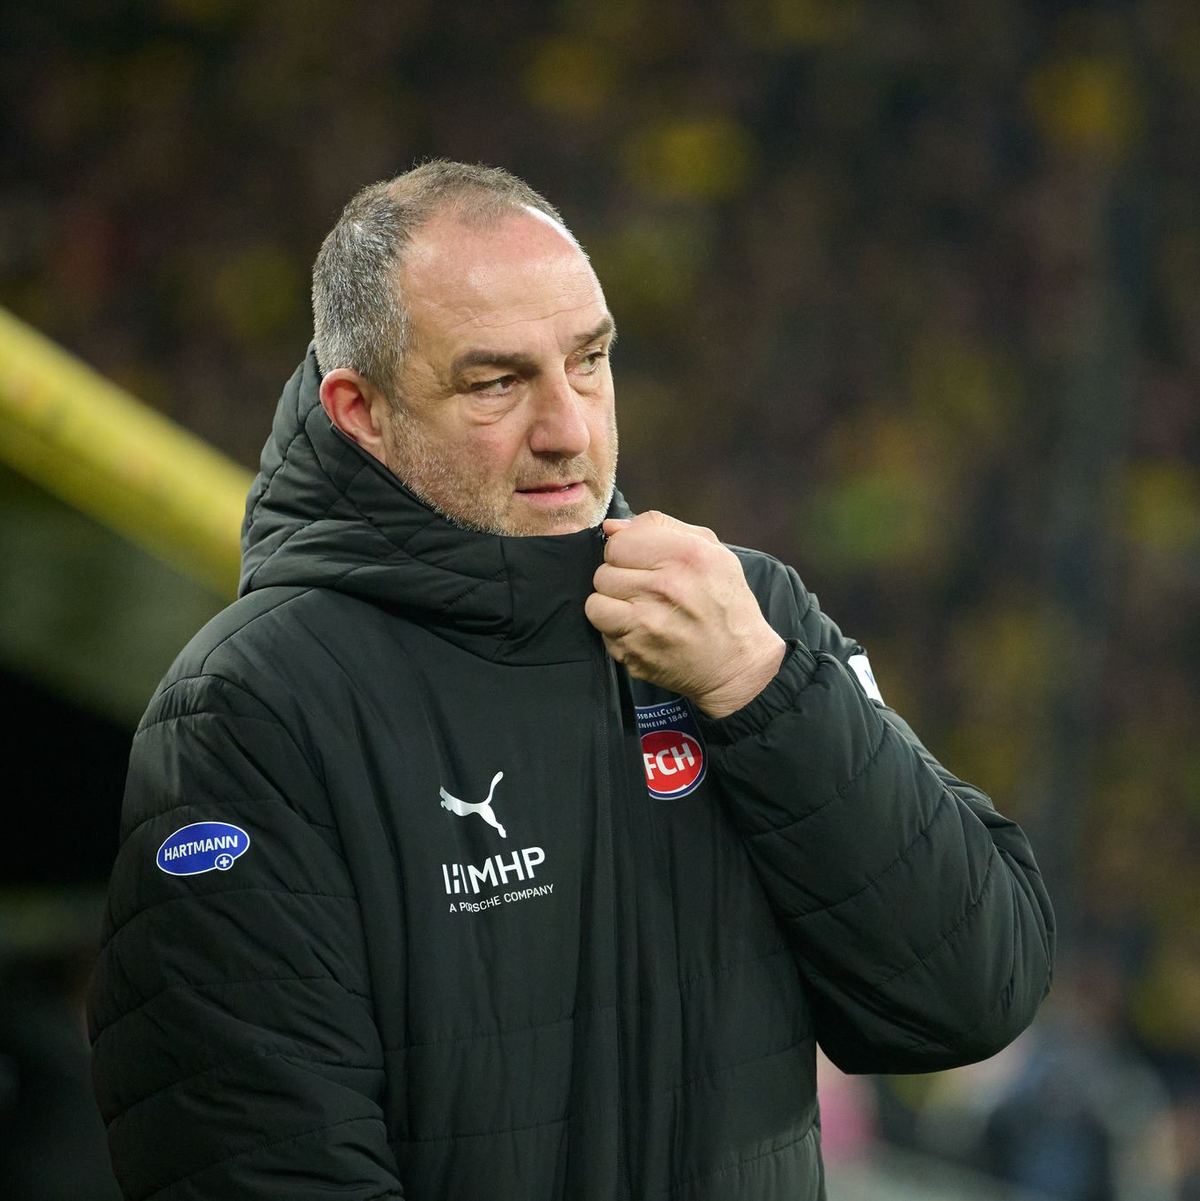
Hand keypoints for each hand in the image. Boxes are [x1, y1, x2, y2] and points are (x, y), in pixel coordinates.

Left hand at [584, 511, 786, 717]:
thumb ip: (660, 528)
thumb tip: (612, 527)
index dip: (625, 552)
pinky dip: (616, 632)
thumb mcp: (712, 551)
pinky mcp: (634, 653)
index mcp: (685, 555)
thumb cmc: (725, 604)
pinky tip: (640, 631)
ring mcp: (646, 624)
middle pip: (604, 572)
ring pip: (595, 603)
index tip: (640, 563)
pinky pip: (602, 633)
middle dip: (619, 579)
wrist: (737, 663)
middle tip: (642, 589)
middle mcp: (664, 587)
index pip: (618, 543)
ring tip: (635, 609)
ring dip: (611, 606)